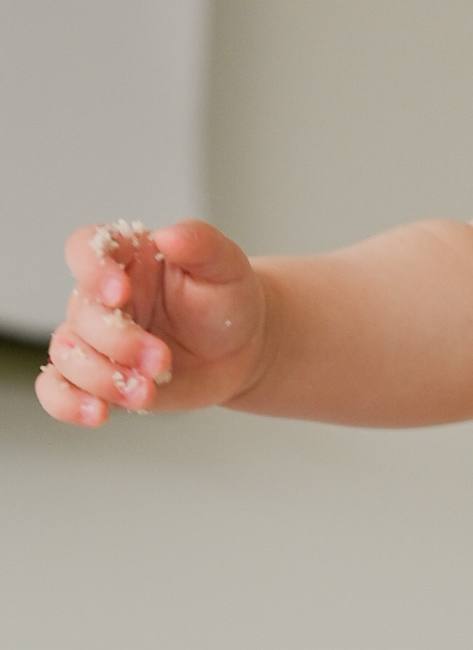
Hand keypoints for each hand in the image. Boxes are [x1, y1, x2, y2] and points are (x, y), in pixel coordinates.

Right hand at [37, 219, 269, 425]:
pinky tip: (96, 414)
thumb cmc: (227, 300)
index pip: (86, 249)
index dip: (93, 270)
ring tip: (146, 392)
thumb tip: (170, 236)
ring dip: (102, 378)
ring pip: (67, 354)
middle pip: (81, 313)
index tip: (119, 294)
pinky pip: (56, 389)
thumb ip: (201, 244)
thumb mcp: (226, 266)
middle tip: (161, 360)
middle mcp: (99, 296)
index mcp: (125, 257)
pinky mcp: (96, 377)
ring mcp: (94, 339)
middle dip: (118, 342)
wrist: (239, 349)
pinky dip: (66, 403)